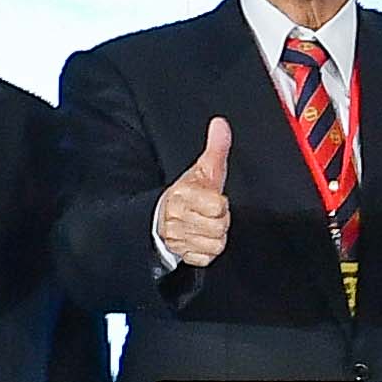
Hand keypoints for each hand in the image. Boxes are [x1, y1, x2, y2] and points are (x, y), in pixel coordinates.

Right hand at [150, 118, 234, 271]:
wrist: (160, 216)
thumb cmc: (188, 192)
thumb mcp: (202, 169)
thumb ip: (215, 148)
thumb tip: (221, 124)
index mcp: (183, 195)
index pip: (217, 206)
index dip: (221, 203)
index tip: (214, 199)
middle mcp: (177, 217)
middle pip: (218, 227)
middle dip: (219, 221)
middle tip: (211, 214)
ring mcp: (178, 238)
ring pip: (215, 243)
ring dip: (215, 236)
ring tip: (206, 225)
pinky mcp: (182, 254)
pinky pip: (206, 257)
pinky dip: (207, 250)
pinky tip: (201, 239)